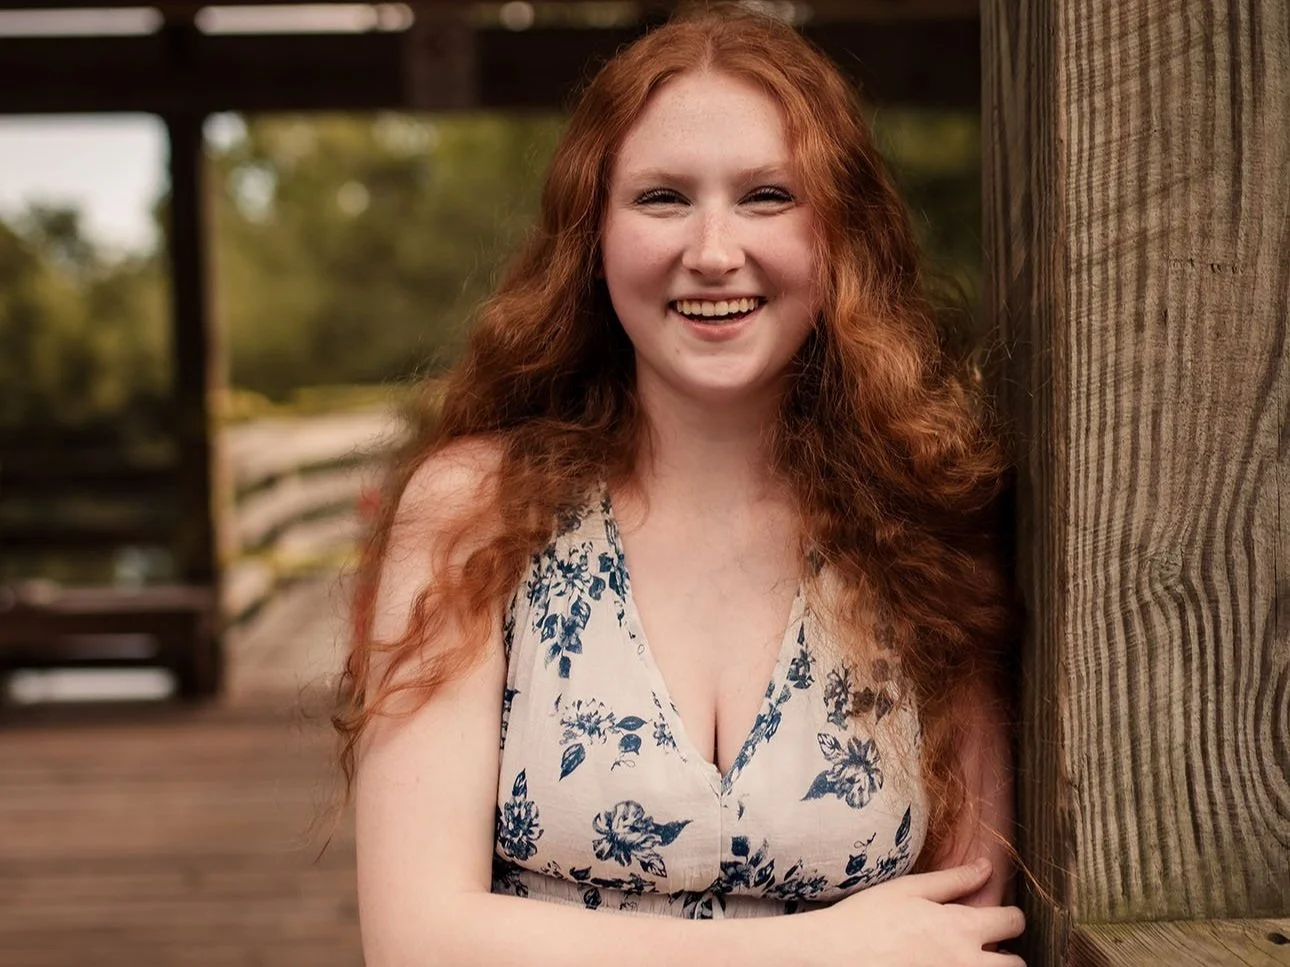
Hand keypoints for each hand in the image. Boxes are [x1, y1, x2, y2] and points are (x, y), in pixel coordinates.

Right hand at [812, 858, 1025, 966]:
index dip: (1009, 915)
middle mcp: (966, 962)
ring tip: (965, 959)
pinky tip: (943, 966)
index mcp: (961, 928)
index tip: (997, 916)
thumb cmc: (867, 918)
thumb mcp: (909, 890)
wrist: (835, 956)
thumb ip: (954, 880)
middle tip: (983, 946)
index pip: (1013, 921)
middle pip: (1017, 964)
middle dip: (1006, 953)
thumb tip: (987, 867)